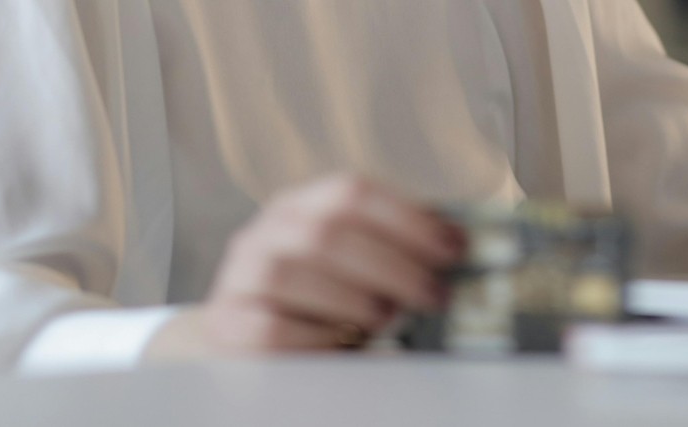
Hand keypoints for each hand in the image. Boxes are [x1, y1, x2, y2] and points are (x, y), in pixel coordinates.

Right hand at [171, 174, 462, 354]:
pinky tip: (344, 344)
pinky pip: (271, 327)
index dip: (409, 218)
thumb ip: (392, 252)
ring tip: (389, 319)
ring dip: (353, 299)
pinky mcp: (227, 323)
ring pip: (293, 274)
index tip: (454, 247)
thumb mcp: (350, 265)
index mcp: (301, 205)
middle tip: (435, 295)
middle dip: (394, 266)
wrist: (242, 332)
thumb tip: (460, 253)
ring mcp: (241, 276)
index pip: (353, 192)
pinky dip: (317, 337)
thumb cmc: (315, 300)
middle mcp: (265, 232)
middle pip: (328, 233)